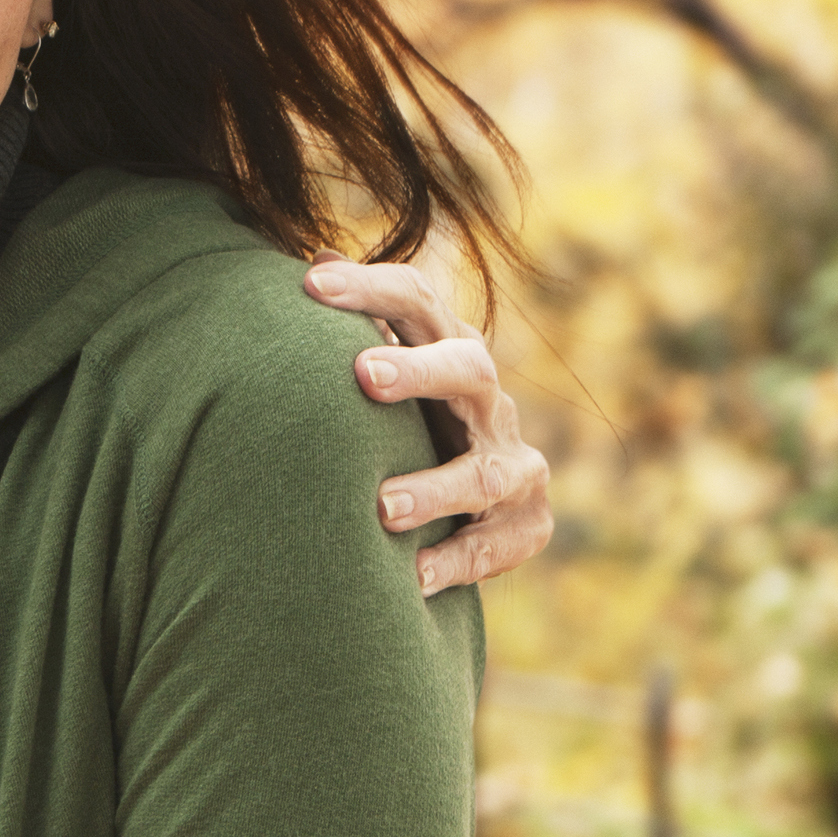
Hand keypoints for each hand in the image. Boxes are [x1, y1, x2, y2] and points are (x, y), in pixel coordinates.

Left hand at [303, 259, 555, 598]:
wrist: (470, 507)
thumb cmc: (405, 420)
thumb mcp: (381, 370)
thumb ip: (353, 322)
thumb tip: (314, 259)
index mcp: (448, 348)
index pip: (417, 301)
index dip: (370, 289)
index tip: (311, 285)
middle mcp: (488, 401)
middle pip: (469, 368)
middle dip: (420, 370)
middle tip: (363, 375)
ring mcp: (515, 464)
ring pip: (485, 472)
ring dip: (435, 489)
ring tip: (382, 508)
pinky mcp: (527, 524)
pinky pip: (499, 544)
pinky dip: (458, 561)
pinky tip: (412, 576)